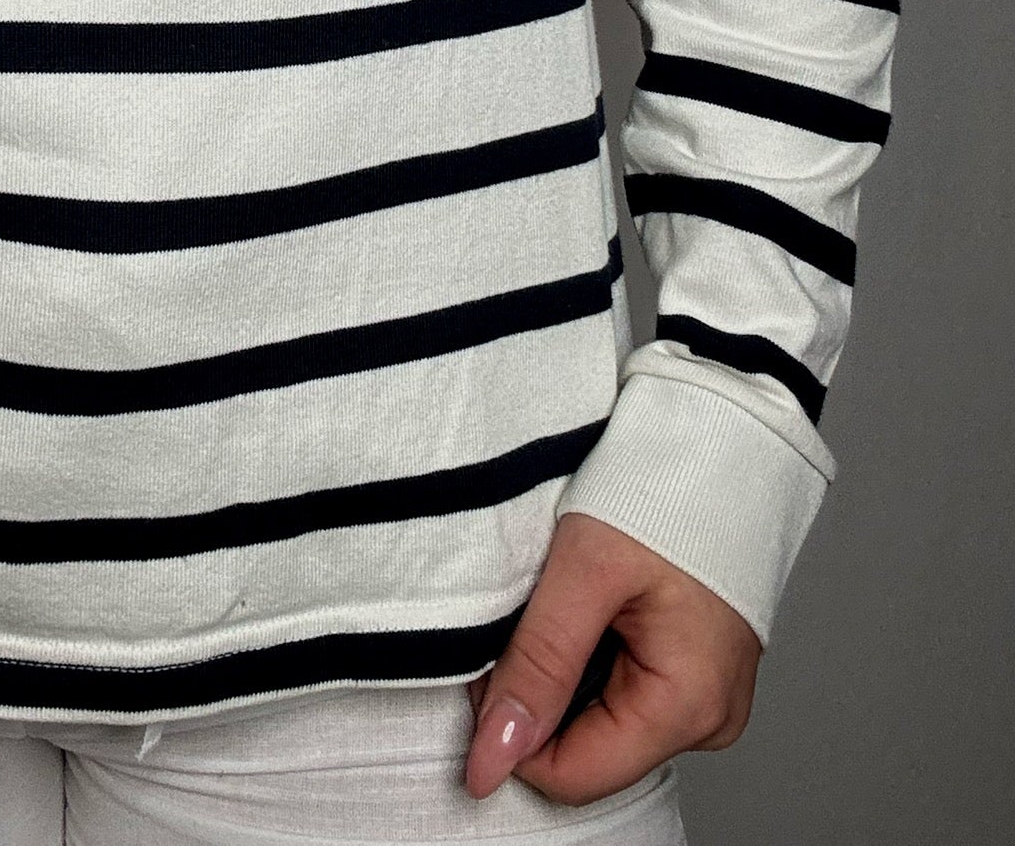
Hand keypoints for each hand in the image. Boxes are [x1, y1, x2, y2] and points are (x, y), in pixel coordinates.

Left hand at [464, 514, 759, 803]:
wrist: (724, 432)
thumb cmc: (667, 485)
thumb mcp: (584, 571)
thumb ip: (537, 667)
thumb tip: (492, 759)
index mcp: (688, 705)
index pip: (571, 775)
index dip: (509, 730)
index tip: (482, 664)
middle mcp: (707, 718)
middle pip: (586, 750)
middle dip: (536, 696)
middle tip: (525, 614)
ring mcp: (706, 695)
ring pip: (599, 719)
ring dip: (561, 672)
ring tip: (564, 598)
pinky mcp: (695, 668)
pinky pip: (623, 688)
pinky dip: (588, 654)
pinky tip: (588, 602)